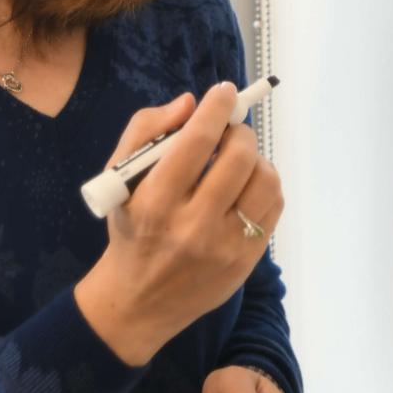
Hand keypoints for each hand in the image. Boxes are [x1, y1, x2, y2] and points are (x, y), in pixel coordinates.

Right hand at [73, 85, 285, 367]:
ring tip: (239, 159)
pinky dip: (264, 185)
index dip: (217, 109)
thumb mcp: (118, 179)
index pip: (197, 141)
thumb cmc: (131, 229)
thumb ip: (146, 130)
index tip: (224, 92)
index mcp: (155, 202)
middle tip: (229, 131)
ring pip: (265, 180)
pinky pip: (274, 208)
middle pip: (238, 157)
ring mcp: (224, 247)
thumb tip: (190, 103)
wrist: (139, 300)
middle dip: (238, 132)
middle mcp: (192, 226)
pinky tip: (246, 185)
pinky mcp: (246, 261)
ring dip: (256, 158)